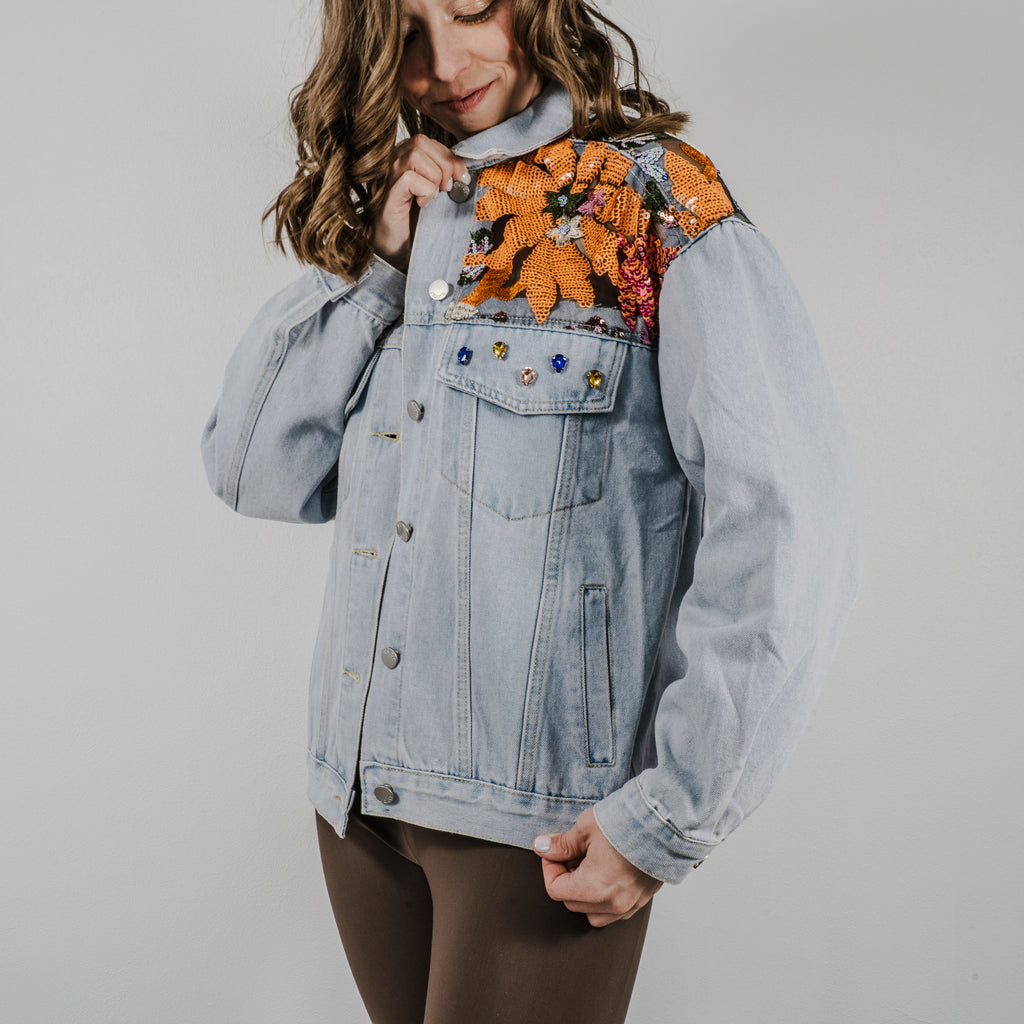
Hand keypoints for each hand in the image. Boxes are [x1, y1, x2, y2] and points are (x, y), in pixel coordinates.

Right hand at [374, 135, 469, 271]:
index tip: (460, 179)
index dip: (450, 158)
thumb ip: (448, 176)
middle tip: (447, 191)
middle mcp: (394, 161)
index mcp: (406, 157)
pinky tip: (421, 205)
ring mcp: (389, 176)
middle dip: (444, 166)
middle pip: (422, 142)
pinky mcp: (389, 194)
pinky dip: (424, 191)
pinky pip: (410, 178)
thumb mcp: (440, 194)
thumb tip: (466, 172)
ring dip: (433, 178)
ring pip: (415, 155)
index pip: (430, 141)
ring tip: (433, 197)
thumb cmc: (419, 222)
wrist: (401, 251)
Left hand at [533, 808, 662, 926]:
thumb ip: (562, 844)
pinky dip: (605, 898)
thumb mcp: (585, 829)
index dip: (549, 868)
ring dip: (584, 894)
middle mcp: (612, 904)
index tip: (553, 851)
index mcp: (593, 888)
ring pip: (594, 913)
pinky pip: (616, 911)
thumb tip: (542, 847)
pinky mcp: (643, 899)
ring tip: (588, 865)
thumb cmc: (627, 824)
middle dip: (566, 879)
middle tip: (570, 854)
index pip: (555, 890)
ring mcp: (630, 904)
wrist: (665, 822)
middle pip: (572, 903)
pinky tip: (607, 873)